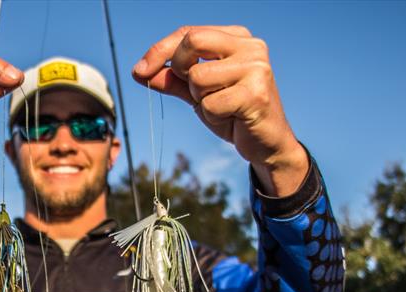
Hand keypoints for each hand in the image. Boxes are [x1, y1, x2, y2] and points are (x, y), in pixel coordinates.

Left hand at [133, 26, 307, 195]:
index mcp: (237, 38)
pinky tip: (231, 118)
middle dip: (180, 68)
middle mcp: (251, 47)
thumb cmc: (232, 114)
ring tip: (221, 108)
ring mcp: (256, 69)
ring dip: (200, 100)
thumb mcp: (197, 93)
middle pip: (193, 41)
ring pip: (198, 77)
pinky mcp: (256, 94)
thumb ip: (172, 80)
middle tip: (193, 91)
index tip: (139, 71)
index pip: (189, 32)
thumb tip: (139, 71)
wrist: (266, 144)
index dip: (159, 50)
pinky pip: (210, 104)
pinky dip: (212, 116)